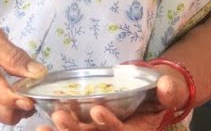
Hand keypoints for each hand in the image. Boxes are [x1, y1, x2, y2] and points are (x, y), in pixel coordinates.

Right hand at [0, 23, 45, 125]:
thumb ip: (11, 54)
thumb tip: (37, 73)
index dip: (11, 97)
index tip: (31, 99)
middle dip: (21, 105)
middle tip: (39, 90)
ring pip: (3, 116)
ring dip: (20, 107)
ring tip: (30, 89)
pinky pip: (1, 114)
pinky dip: (14, 107)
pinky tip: (18, 92)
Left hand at [38, 72, 190, 130]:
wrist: (152, 98)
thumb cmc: (160, 96)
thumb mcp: (169, 93)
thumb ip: (169, 92)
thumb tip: (166, 84)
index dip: (109, 123)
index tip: (97, 109)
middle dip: (76, 130)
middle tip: (61, 117)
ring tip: (43, 127)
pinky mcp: (88, 130)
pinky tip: (40, 126)